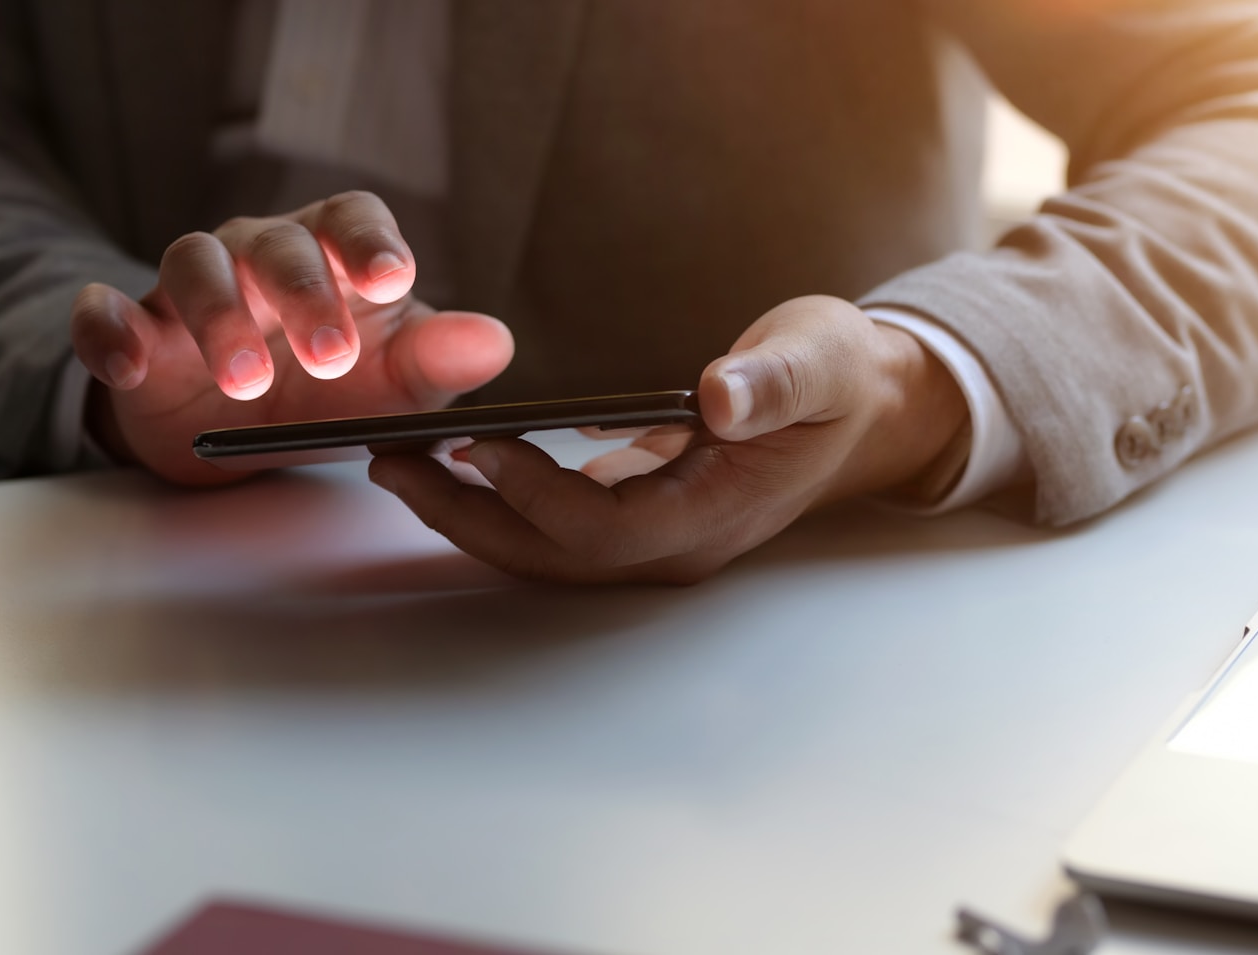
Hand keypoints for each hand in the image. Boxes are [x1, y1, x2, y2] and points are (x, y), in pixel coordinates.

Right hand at [70, 191, 513, 483]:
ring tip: (246, 380)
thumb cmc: (333, 390)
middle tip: (330, 358)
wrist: (240, 434)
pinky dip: (111, 330)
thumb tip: (494, 342)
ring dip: (218, 318)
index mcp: (332, 252)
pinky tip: (128, 362)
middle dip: (303, 295)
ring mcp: (190, 286)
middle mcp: (259, 253)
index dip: (370, 242)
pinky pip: (106, 313)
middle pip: (276, 246)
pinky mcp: (133, 329)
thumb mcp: (395, 384)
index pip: (353, 218)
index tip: (394, 279)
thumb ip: (440, 361)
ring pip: (193, 266)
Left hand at [366, 295, 966, 583]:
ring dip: (472, 515)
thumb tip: (718, 396)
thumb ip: (773, 382)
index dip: (538, 493)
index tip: (477, 442)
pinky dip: (501, 501)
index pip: (607, 527)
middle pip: (558, 556)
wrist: (865, 406)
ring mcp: (661, 537)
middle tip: (392, 461)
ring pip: (549, 551)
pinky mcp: (644, 515)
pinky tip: (456, 461)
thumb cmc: (839, 376)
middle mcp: (681, 543)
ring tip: (399, 463)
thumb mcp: (819, 358)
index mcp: (718, 511)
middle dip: (470, 517)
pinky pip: (558, 528)